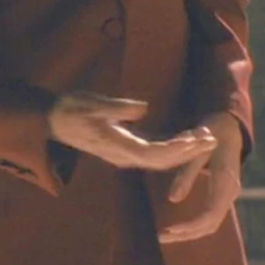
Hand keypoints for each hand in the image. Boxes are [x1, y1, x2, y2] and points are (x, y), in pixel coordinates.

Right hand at [47, 91, 216, 171]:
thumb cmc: (71, 108)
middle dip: (188, 152)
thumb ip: (117, 108)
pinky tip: (185, 139)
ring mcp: (123, 154)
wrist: (53, 120)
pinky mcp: (124, 148)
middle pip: (161, 161)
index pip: (153, 154)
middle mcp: (123, 156)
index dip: (176, 149)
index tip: (195, 140)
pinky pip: (152, 153)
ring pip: (159, 159)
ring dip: (182, 151)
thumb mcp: (91, 103)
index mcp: (117, 146)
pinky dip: (170, 147)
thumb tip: (144, 108)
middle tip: (212, 138)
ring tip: (204, 137)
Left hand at [157, 111, 242, 243]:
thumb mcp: (195, 150)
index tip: (171, 230)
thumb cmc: (210, 134)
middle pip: (211, 224)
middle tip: (163, 237)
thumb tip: (172, 199)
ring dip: (191, 232)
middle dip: (187, 234)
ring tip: (167, 234)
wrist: (228, 128)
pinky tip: (179, 226)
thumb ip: (186, 175)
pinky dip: (196, 224)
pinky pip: (211, 215)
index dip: (191, 226)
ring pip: (212, 223)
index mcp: (225, 181)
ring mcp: (228, 194)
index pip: (210, 214)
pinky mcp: (223, 194)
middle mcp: (230, 192)